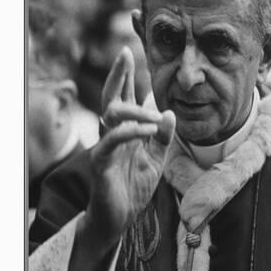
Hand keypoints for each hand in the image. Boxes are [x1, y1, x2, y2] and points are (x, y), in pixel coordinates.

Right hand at [84, 47, 174, 254]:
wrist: (120, 218)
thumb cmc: (134, 186)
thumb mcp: (156, 158)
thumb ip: (163, 136)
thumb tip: (169, 112)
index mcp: (126, 130)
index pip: (125, 96)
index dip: (127, 75)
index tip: (131, 51)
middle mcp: (113, 133)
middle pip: (112, 96)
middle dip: (118, 74)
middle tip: (124, 52)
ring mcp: (105, 146)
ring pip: (111, 113)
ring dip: (134, 108)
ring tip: (155, 114)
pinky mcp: (101, 162)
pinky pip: (113, 140)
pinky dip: (132, 131)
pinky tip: (149, 129)